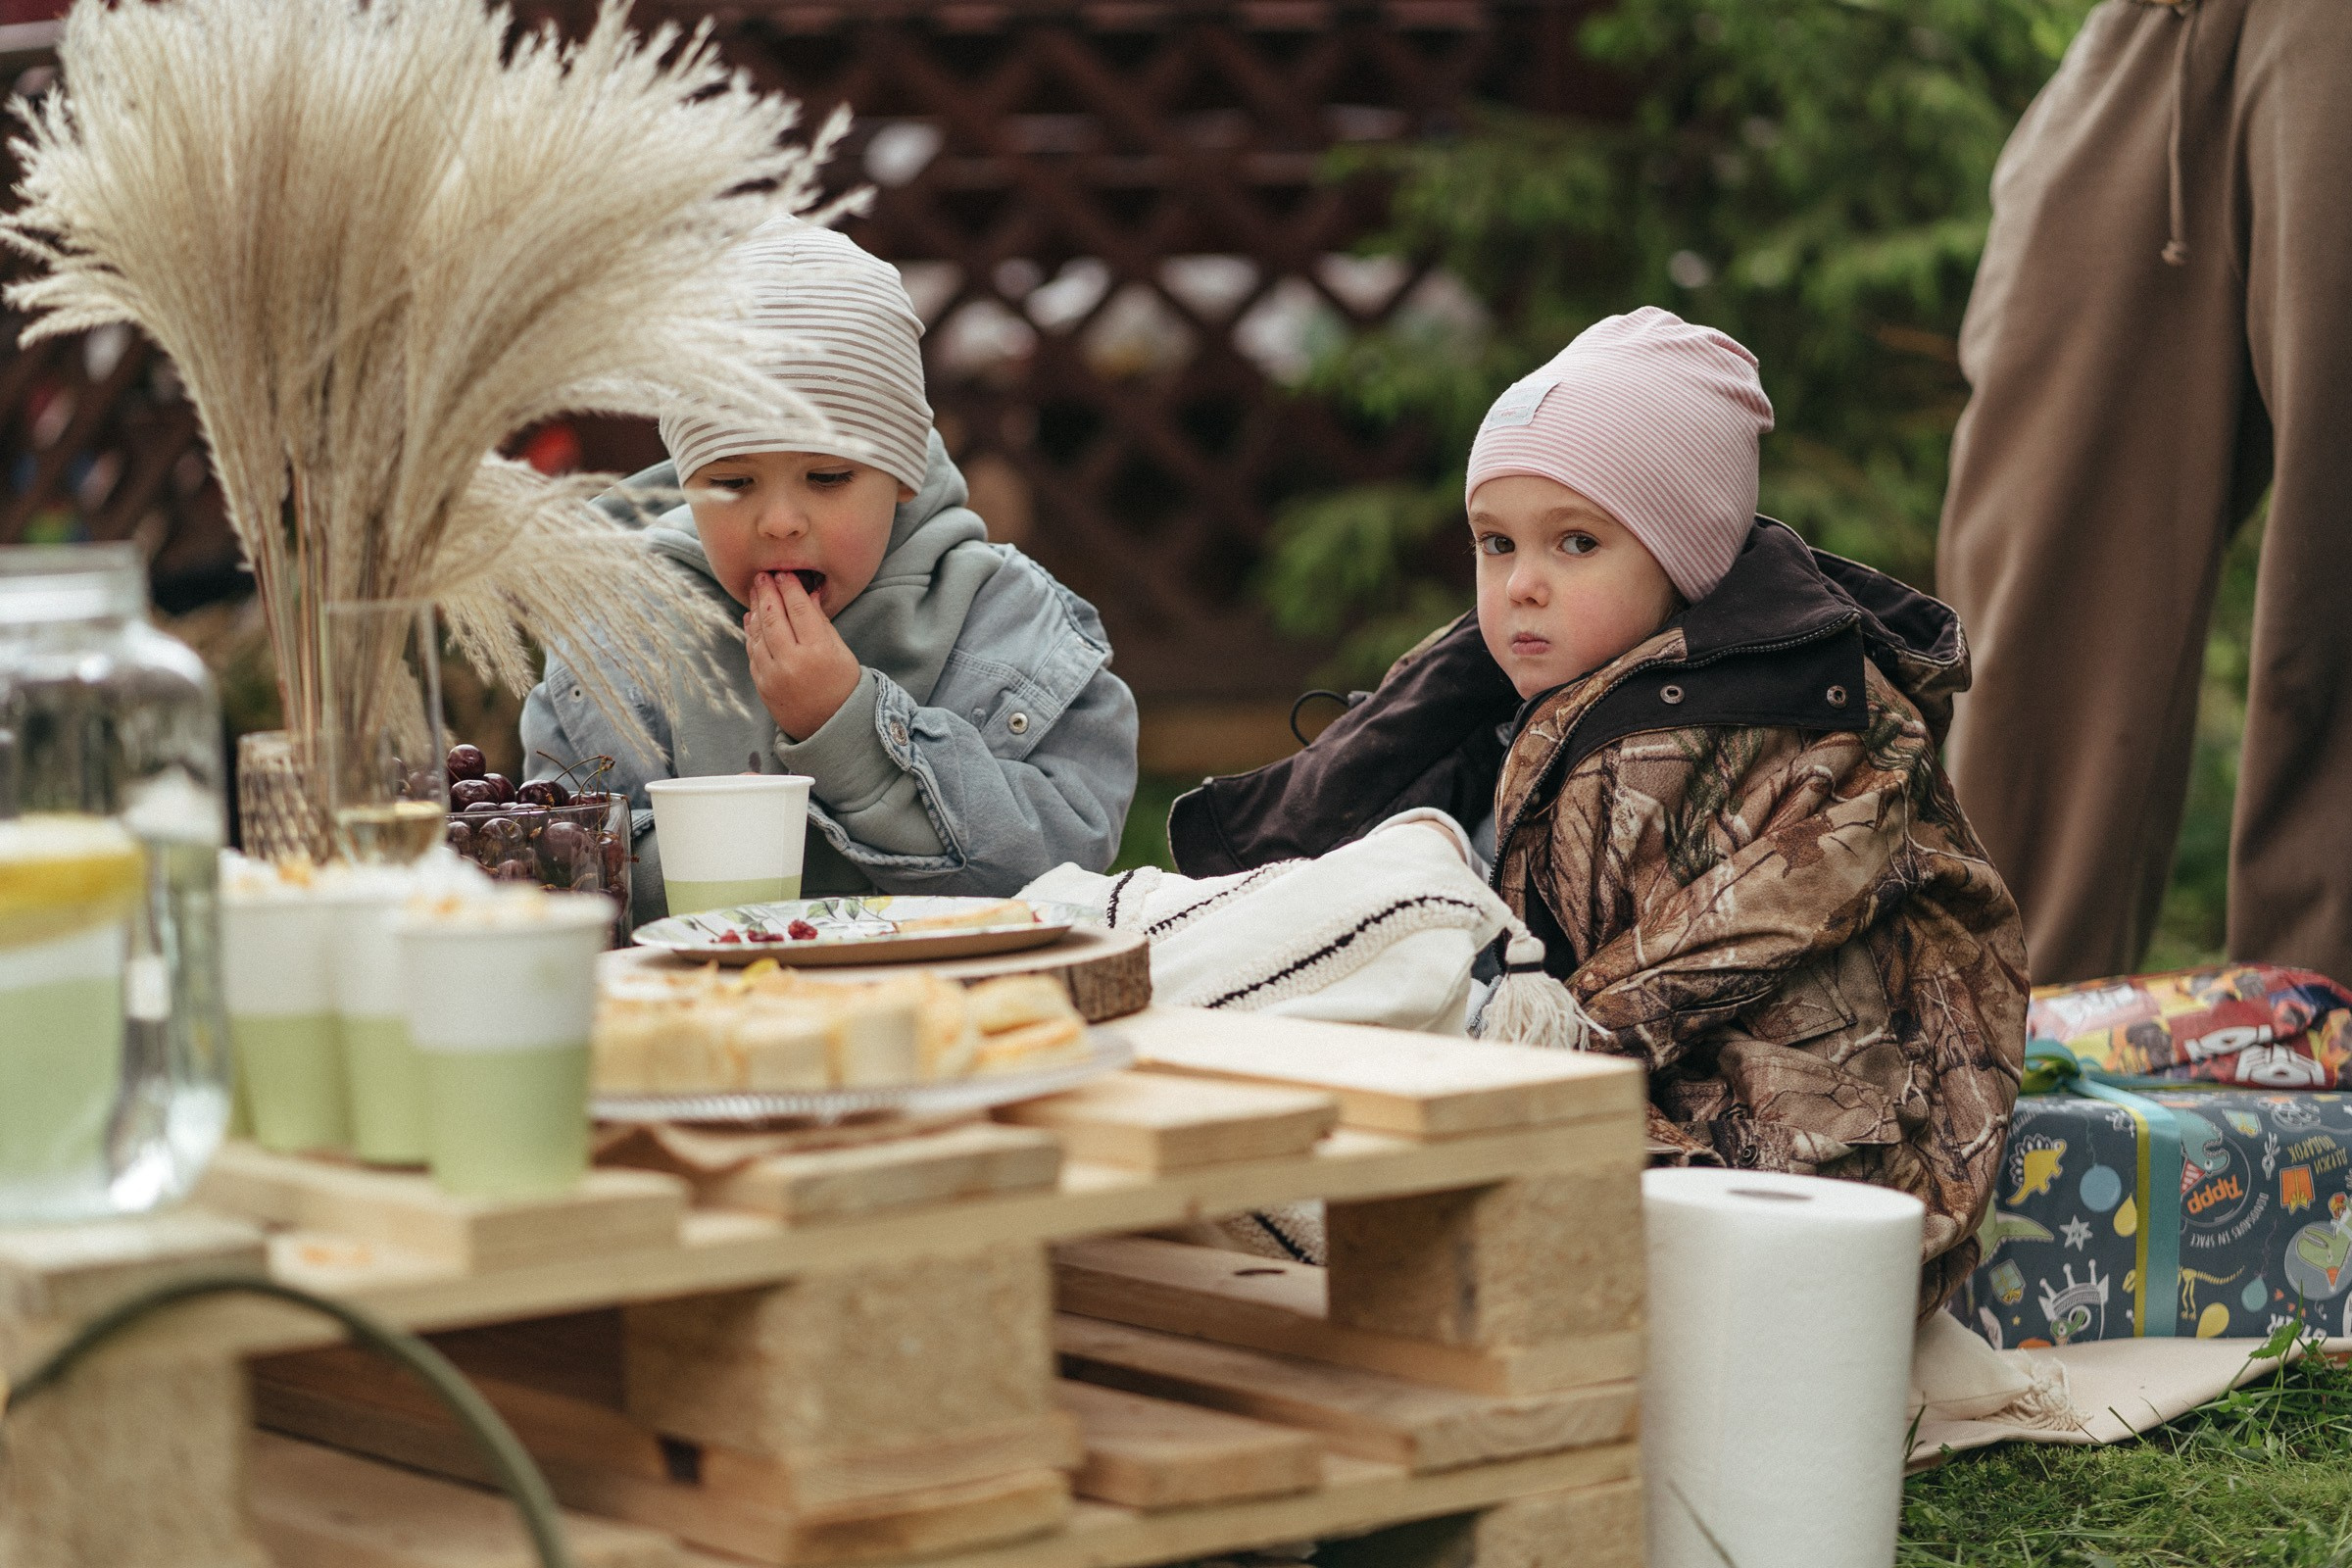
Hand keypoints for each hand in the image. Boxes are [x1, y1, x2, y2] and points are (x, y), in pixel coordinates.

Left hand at [745, 571, 861, 740]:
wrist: (830, 727)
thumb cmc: (842, 686)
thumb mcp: (840, 651)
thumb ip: (821, 622)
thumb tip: (807, 594)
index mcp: (819, 652)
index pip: (799, 610)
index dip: (790, 589)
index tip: (784, 574)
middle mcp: (794, 663)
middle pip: (775, 618)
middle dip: (767, 593)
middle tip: (763, 576)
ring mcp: (774, 676)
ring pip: (759, 634)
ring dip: (756, 609)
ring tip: (756, 591)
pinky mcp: (762, 686)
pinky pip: (753, 652)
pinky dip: (751, 633)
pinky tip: (752, 617)